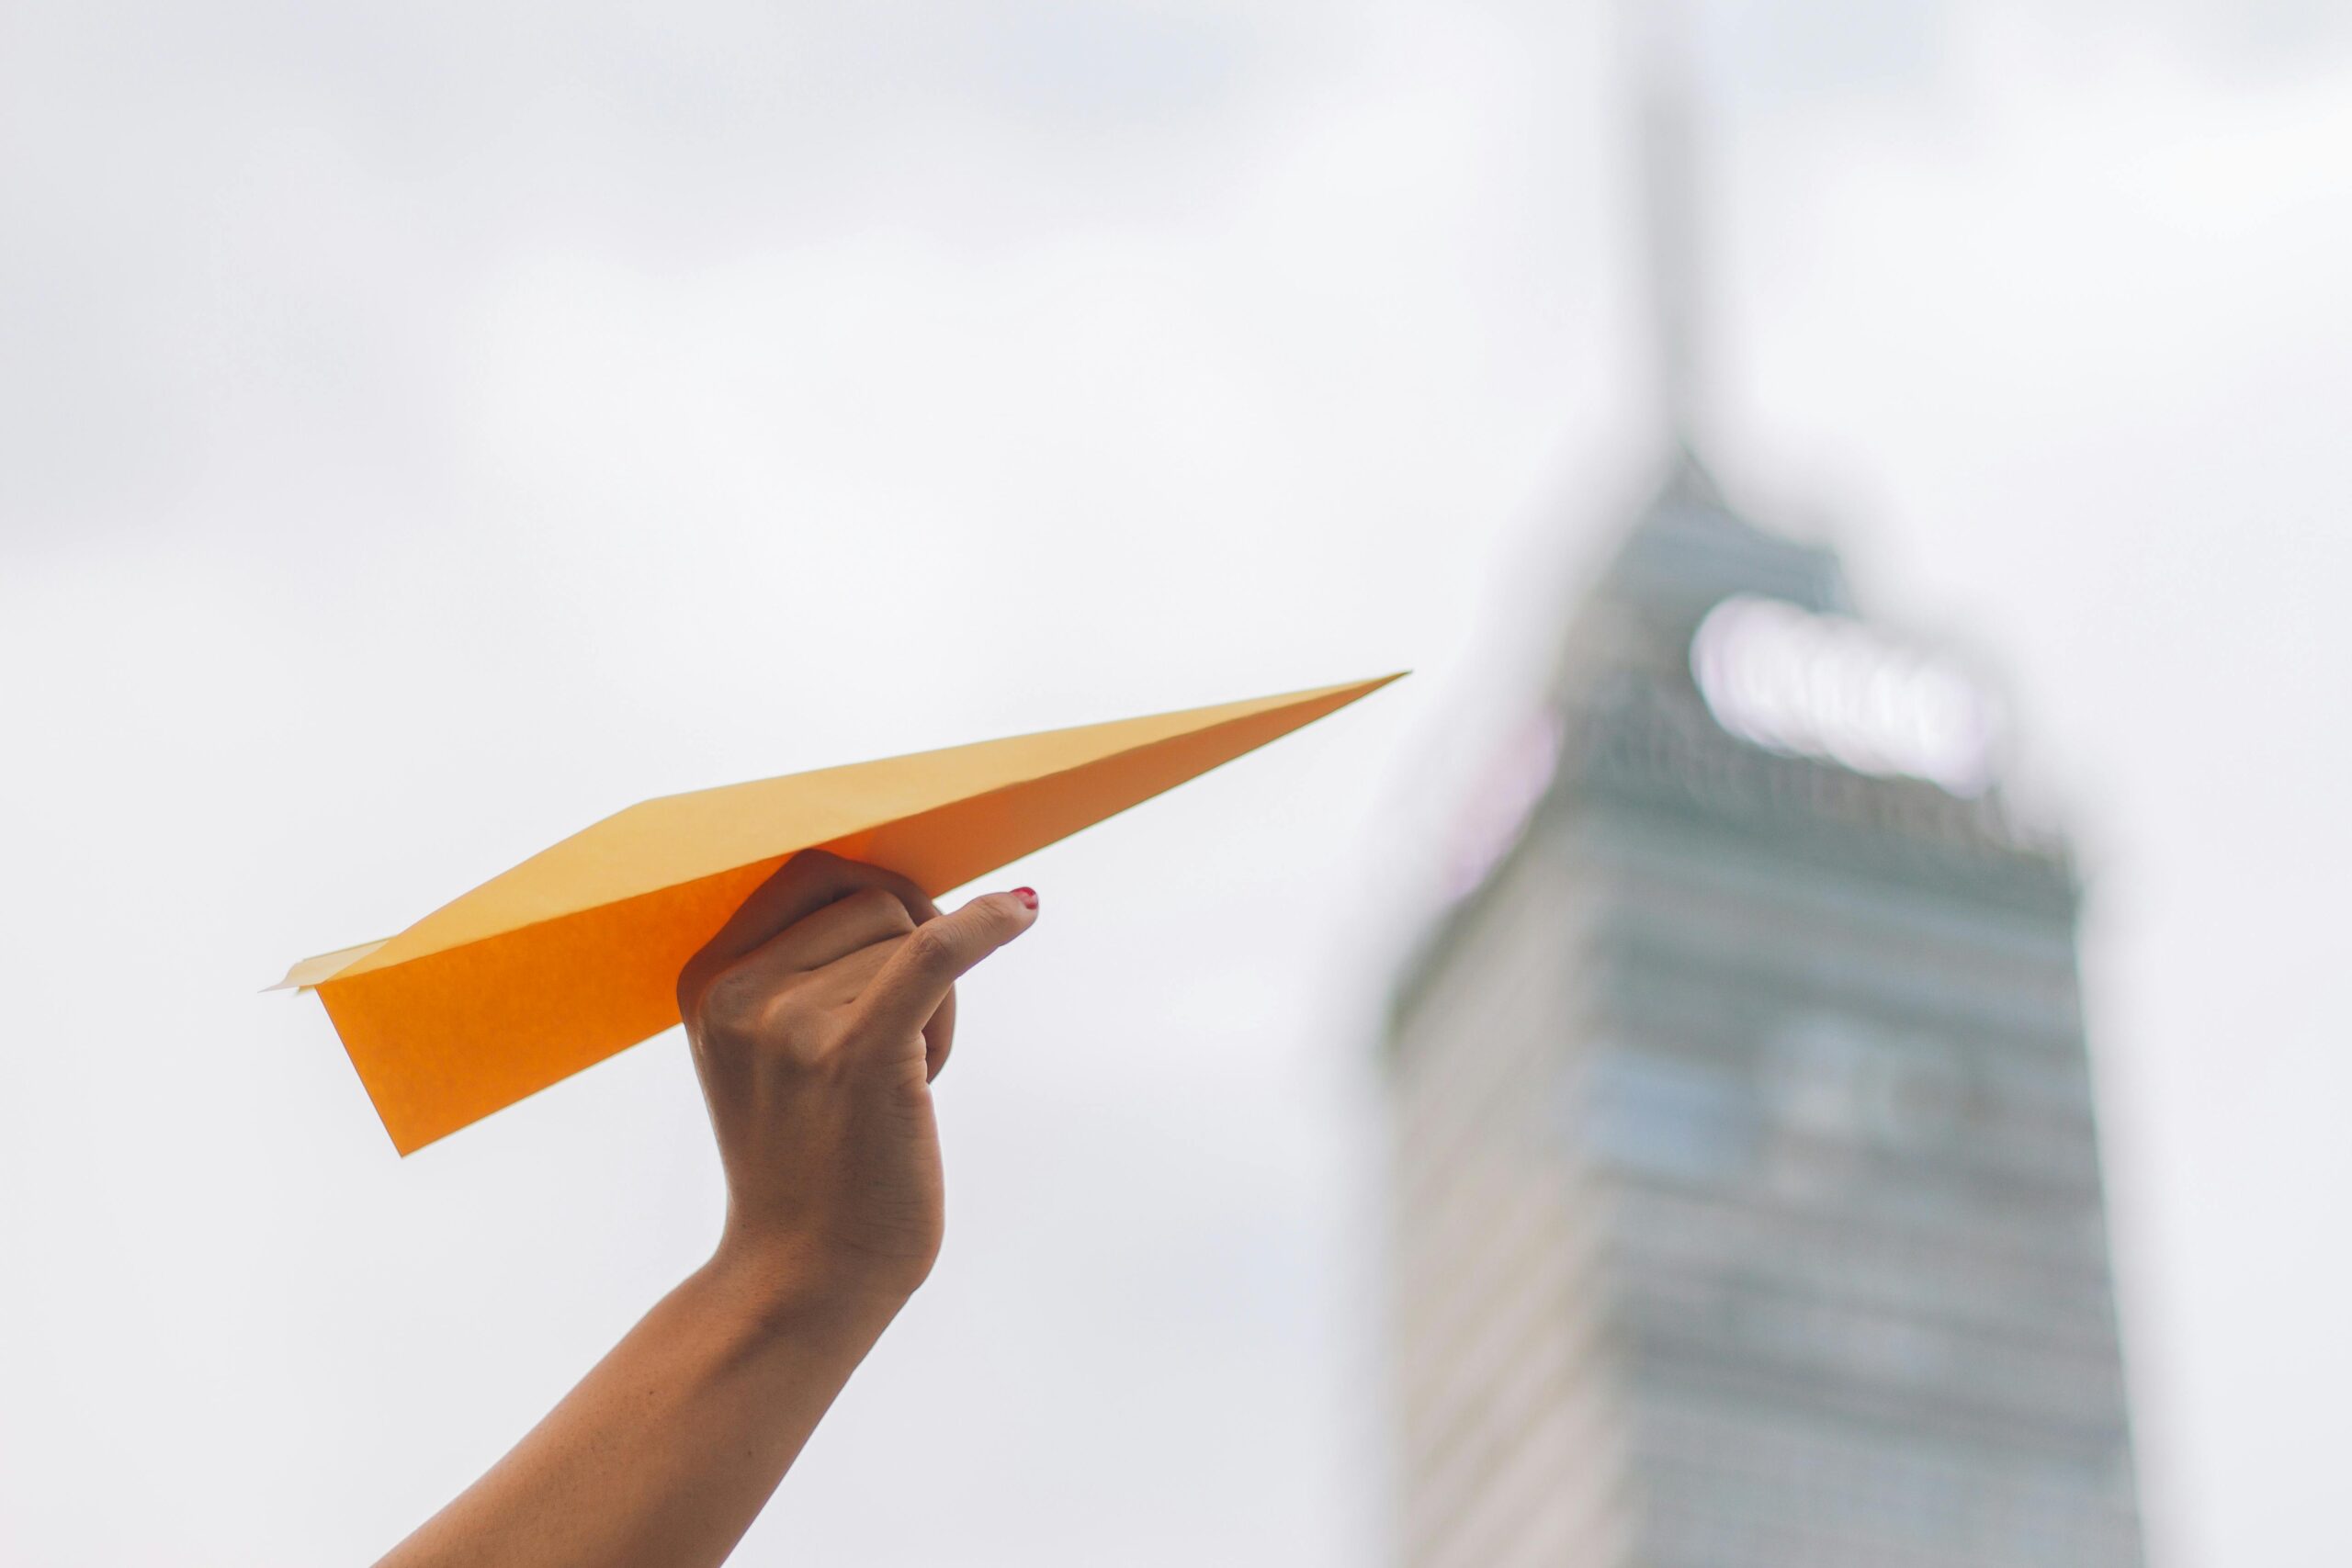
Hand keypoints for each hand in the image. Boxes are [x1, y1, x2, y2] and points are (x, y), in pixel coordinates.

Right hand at [675, 851, 1038, 1315]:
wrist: (804, 1278)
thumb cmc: (809, 1161)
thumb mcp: (768, 1051)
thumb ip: (803, 967)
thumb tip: (903, 885)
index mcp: (704, 981)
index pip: (810, 873)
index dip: (874, 889)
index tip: (910, 929)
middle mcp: (737, 994)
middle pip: (872, 901)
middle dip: (911, 952)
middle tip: (904, 1040)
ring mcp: (792, 1023)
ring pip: (913, 941)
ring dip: (937, 1007)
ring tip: (899, 1086)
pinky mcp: (857, 1054)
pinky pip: (936, 954)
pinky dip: (987, 925)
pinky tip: (1024, 914)